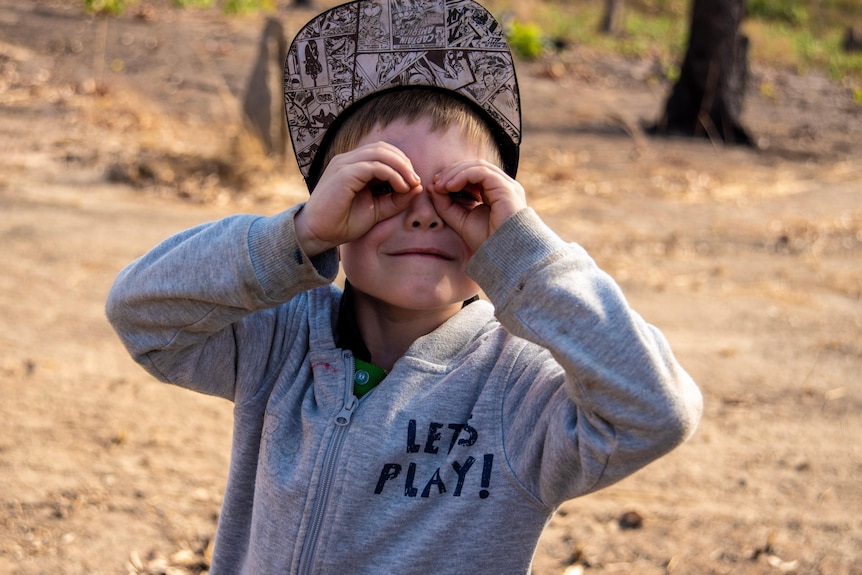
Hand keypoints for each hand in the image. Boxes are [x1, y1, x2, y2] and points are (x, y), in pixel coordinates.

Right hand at [294, 142, 421, 255]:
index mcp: (353, 165)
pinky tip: (400, 188)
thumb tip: (418, 186)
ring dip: (401, 167)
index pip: (383, 151)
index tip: (414, 183)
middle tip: (416, 182)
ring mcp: (344, 164)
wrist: (317, 235)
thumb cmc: (343, 223)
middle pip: (383, 148)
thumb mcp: (377, 210)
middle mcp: (347, 160)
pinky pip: (374, 166)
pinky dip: (392, 174)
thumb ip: (396, 199)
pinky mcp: (344, 174)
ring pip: (380, 153)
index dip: (402, 163)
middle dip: (404, 163)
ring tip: (411, 184)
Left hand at [428, 160, 526, 251]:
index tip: (435, 185)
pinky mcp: (506, 188)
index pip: (473, 174)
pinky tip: (450, 186)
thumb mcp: (459, 220)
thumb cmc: (486, 241)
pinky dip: (463, 176)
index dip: (453, 176)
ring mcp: (506, 186)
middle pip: (474, 166)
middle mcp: (503, 187)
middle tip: (435, 182)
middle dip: (452, 172)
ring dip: (455, 173)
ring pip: (477, 166)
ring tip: (440, 185)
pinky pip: (482, 172)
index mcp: (495, 193)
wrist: (503, 256)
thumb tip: (432, 187)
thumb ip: (446, 204)